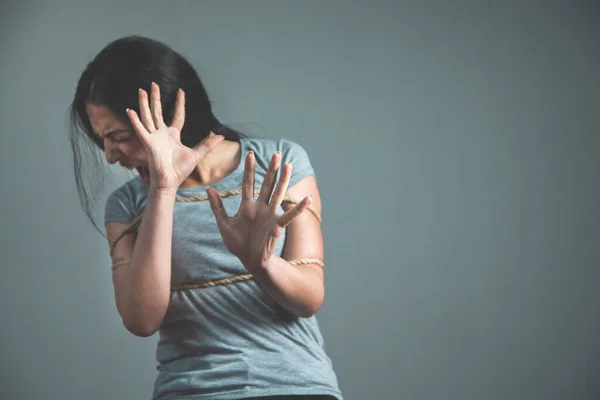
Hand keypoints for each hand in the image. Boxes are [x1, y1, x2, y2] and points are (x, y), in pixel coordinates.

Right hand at [126, 83, 223, 190]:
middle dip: (156, 98)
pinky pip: (141, 129)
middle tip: (153, 84)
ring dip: (144, 104)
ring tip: (142, 90)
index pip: (177, 115)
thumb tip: (221, 136)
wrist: (170, 181)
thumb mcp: (197, 154)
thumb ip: (208, 144)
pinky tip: (130, 110)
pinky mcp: (148, 143)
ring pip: (148, 116)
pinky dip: (135, 121)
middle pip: (158, 112)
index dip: (179, 104)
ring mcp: (154, 137)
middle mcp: (162, 134)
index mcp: (173, 135)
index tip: (180, 91)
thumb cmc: (180, 170)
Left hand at [207, 151, 311, 272]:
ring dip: (284, 180)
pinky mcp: (277, 226)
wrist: (249, 260)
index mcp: (247, 205)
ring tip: (289, 165)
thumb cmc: (238, 243)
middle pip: (267, 184)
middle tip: (276, 154)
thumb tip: (209, 189)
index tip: (249, 153)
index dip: (249, 169)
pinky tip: (308, 199)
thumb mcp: (224, 224)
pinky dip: (299, 208)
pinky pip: (289, 215)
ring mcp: (270, 215)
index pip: (248, 183)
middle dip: (271, 169)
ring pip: (278, 194)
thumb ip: (218, 207)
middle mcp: (260, 207)